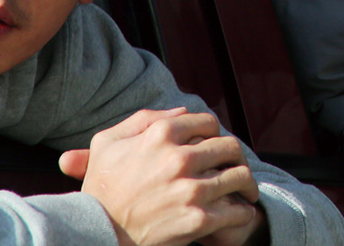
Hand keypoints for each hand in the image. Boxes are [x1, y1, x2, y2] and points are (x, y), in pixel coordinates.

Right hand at [58, 107, 261, 245]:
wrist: (96, 234)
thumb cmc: (101, 189)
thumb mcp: (108, 143)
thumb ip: (144, 119)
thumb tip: (182, 110)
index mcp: (161, 134)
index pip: (208, 123)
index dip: (215, 134)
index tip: (216, 146)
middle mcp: (178, 158)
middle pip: (230, 147)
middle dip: (237, 157)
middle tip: (238, 167)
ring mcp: (190, 189)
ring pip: (240, 176)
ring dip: (247, 184)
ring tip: (246, 191)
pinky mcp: (196, 220)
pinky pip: (236, 211)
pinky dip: (243, 213)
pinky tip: (241, 213)